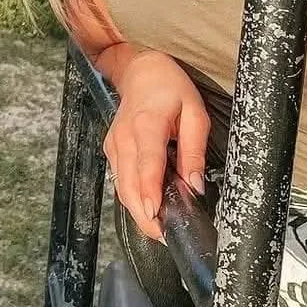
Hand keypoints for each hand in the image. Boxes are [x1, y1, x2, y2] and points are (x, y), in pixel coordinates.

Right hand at [103, 50, 209, 240]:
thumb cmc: (170, 88)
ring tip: (157, 228)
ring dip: (137, 209)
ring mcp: (114, 144)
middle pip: (129, 183)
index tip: (155, 215)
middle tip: (163, 236)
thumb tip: (195, 185)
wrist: (140, 70)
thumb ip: (195, 150)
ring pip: (121, 185)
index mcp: (147, 125)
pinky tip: (147, 207)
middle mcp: (124, 137)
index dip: (149, 192)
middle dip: (143, 213)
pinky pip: (120, 179)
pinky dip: (132, 196)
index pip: (147, 164)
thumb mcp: (195, 113)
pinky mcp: (112, 149)